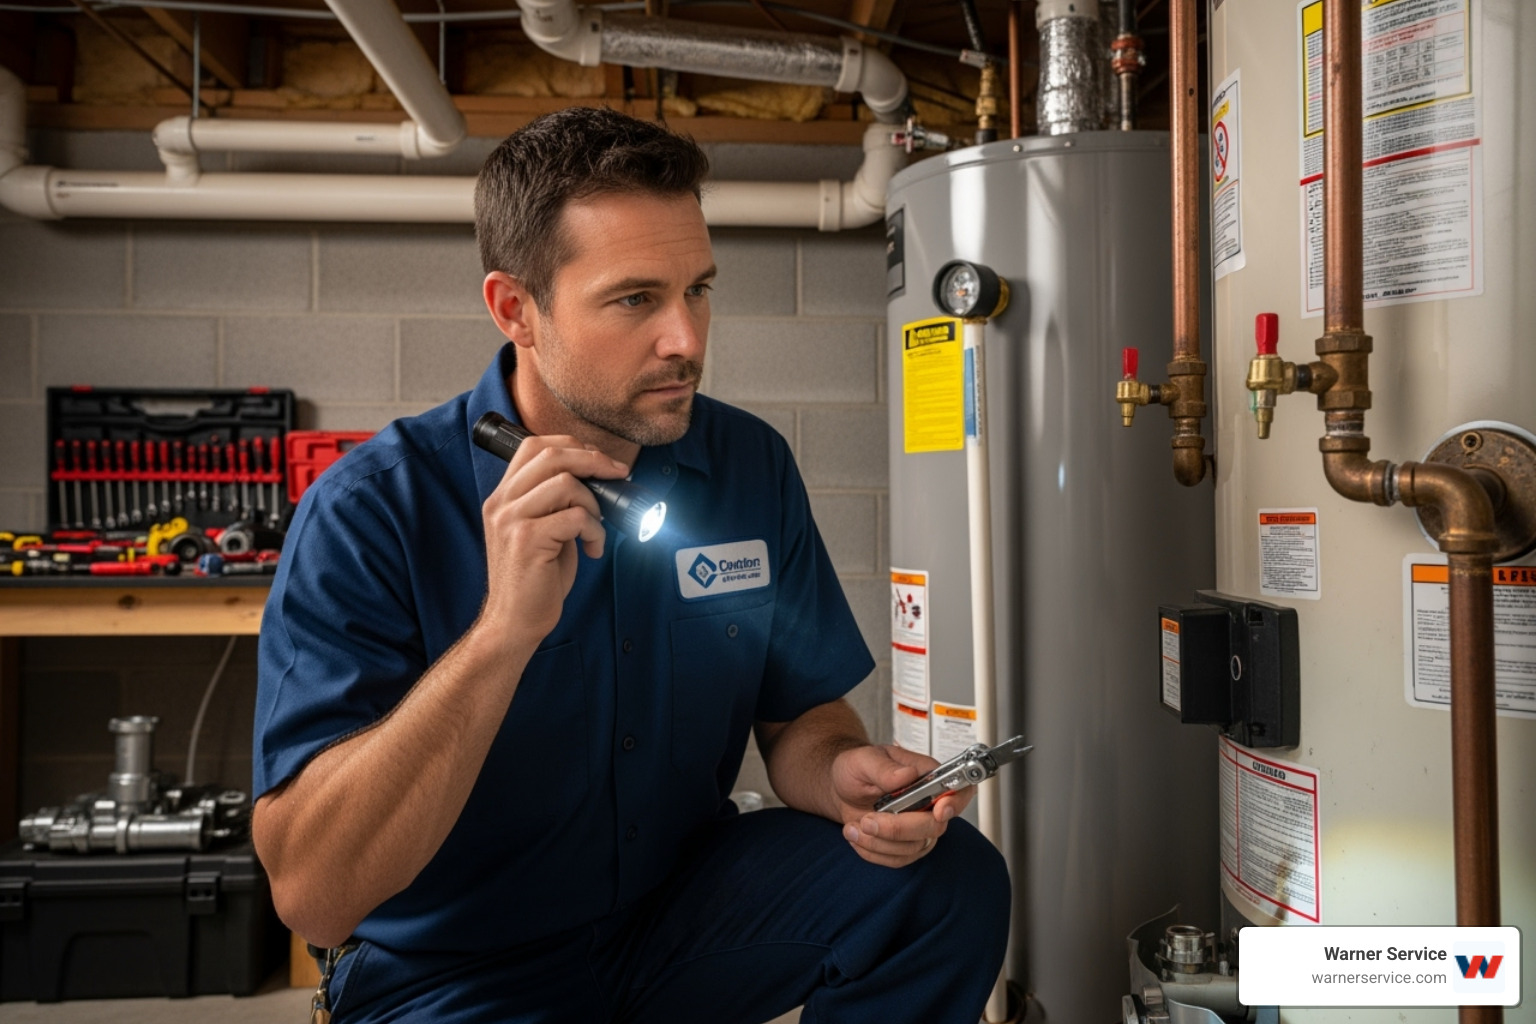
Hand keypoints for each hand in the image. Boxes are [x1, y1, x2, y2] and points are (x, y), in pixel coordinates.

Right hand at [479, 434, 630, 643]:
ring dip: (594, 504)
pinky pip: (575, 517)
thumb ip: (556, 502)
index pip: (533, 446)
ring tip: (594, 530)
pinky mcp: (526, 540)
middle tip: (617, 476)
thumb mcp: (541, 530)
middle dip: (593, 460)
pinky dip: (594, 530)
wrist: (514, 622)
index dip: (572, 446)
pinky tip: (592, 549)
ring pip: (566, 483)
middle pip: (551, 455)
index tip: (601, 462)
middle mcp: (502, 503)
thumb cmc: (535, 579)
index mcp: (503, 497)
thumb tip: (596, 477)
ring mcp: (511, 520)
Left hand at [830, 744, 974, 867]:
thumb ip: (884, 768)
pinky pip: (897, 860)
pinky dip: (872, 852)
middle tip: (868, 820)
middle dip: (898, 829)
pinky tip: (856, 836)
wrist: (841, 790)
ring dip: (878, 842)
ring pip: (913, 848)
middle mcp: (929, 805)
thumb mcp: (863, 761)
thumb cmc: (857, 770)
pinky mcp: (905, 847)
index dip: (956, 803)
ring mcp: (919, 828)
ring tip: (855, 826)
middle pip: (934, 827)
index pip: (959, 790)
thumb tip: (906, 775)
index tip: (939, 811)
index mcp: (927, 776)